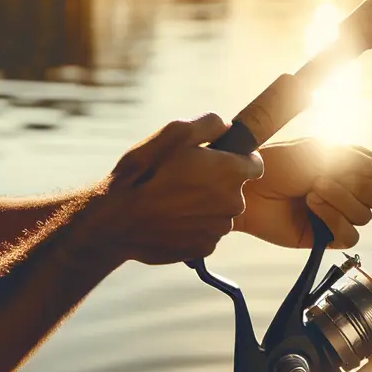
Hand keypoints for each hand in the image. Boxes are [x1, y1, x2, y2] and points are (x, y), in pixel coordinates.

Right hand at [85, 114, 263, 264]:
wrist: (115, 220)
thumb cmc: (143, 171)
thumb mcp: (174, 131)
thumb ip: (210, 123)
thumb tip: (227, 126)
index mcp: (230, 172)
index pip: (255, 164)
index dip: (238, 159)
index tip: (217, 158)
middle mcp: (233, 203)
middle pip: (235, 189)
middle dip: (218, 182)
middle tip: (185, 178)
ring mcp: (218, 229)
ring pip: (220, 212)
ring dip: (205, 205)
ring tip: (173, 199)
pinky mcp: (203, 248)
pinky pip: (206, 232)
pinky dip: (194, 226)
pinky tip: (170, 218)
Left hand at [234, 138, 371, 249]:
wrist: (251, 186)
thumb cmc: (283, 163)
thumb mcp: (324, 152)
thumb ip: (362, 162)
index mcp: (356, 167)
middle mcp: (352, 191)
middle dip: (360, 186)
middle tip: (331, 176)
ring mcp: (341, 215)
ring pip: (366, 216)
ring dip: (340, 198)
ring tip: (312, 189)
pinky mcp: (327, 237)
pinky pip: (350, 235)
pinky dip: (333, 219)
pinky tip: (312, 207)